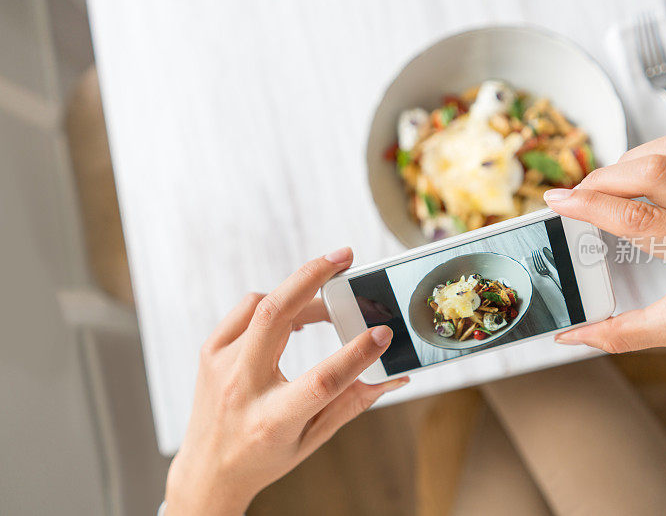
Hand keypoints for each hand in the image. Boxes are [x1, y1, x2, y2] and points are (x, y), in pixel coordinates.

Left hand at [164, 247, 408, 514]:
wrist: (207, 471)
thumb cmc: (264, 458)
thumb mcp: (312, 440)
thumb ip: (352, 404)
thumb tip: (394, 377)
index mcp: (273, 419)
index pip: (321, 381)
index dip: (356, 354)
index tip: (383, 332)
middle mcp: (241, 386)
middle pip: (275, 316)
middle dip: (312, 278)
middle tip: (344, 257)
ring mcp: (220, 364)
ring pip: (262, 305)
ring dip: (300, 294)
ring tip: (330, 303)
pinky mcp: (209, 351)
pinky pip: (246, 310)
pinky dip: (274, 303)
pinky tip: (294, 311)